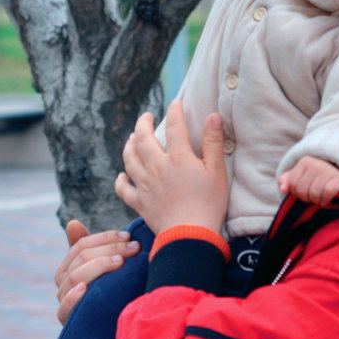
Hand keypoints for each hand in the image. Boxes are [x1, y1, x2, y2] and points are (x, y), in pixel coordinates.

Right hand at [54, 220, 140, 323]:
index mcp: (69, 266)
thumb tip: (72, 222)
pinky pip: (64, 307)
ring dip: (99, 266)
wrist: (112, 327)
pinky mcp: (67, 320)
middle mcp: (63, 282)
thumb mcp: (105, 265)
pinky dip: (73, 296)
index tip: (128, 236)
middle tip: (134, 248)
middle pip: (82, 258)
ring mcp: (64, 301)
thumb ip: (94, 246)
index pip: (81, 245)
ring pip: (76, 276)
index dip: (105, 238)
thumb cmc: (110, 289)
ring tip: (120, 263)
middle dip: (110, 249)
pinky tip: (86, 288)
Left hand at [115, 100, 229, 236]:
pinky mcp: (140, 203)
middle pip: (143, 139)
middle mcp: (157, 167)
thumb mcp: (217, 170)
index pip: (174, 126)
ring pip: (129, 159)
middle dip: (143, 124)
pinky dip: (121, 180)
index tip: (176, 102)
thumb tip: (213, 116)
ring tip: (131, 138)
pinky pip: (124, 189)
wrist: (190, 235)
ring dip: (129, 146)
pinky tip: (122, 175)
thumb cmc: (209, 203)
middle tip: (146, 116)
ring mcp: (145, 185)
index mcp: (178, 157)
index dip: (175, 111)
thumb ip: (213, 142)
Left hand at [278, 156, 338, 205]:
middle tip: (313, 194)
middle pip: (302, 191)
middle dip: (307, 197)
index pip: (292, 184)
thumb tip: (283, 189)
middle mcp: (316, 163)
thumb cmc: (315, 179)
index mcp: (304, 162)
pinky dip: (326, 199)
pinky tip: (327, 199)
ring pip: (314, 194)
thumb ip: (286, 181)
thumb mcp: (298, 177)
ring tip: (320, 197)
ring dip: (316, 200)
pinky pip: (328, 192)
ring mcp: (328, 170)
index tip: (305, 189)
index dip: (297, 192)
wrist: (337, 177)